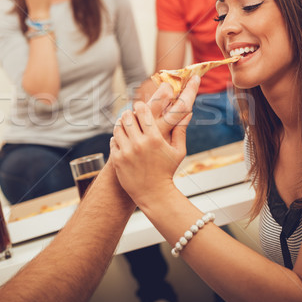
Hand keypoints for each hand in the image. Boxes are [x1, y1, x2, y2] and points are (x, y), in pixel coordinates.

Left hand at [110, 76, 198, 205]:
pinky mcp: (117, 160)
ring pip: (118, 128)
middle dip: (129, 114)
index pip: (142, 111)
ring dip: (121, 125)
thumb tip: (188, 113)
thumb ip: (180, 130)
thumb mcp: (178, 151)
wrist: (154, 194)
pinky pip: (113, 141)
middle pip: (127, 117)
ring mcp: (126, 152)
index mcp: (155, 138)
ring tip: (126, 126)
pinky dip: (117, 138)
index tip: (141, 107)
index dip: (140, 107)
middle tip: (131, 115)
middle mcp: (139, 144)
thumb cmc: (168, 171)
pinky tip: (123, 140)